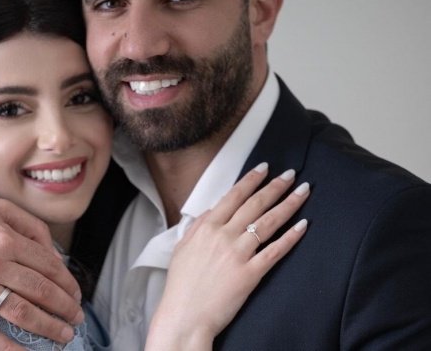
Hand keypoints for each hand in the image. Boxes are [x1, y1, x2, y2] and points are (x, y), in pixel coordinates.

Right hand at [0, 195, 82, 349]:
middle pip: (39, 291)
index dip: (67, 283)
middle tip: (77, 318)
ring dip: (46, 327)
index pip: (48, 266)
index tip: (77, 295)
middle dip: (64, 307)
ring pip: (18, 311)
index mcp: (5, 237)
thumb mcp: (1, 208)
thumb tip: (56, 256)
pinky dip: (5, 347)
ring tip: (63, 335)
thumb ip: (32, 227)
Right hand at [146, 163, 308, 350]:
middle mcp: (224, 235)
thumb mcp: (182, 248)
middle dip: (275, 186)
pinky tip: (303, 226)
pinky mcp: (250, 274)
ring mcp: (238, 254)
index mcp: (207, 227)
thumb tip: (212, 211)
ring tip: (303, 192)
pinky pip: (274, 251)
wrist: (184, 316)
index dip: (251, 180)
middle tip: (291, 174)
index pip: (233, 196)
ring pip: (268, 222)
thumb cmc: (181, 285)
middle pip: (255, 204)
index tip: (264, 168)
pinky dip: (290, 237)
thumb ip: (198, 226)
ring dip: (288, 204)